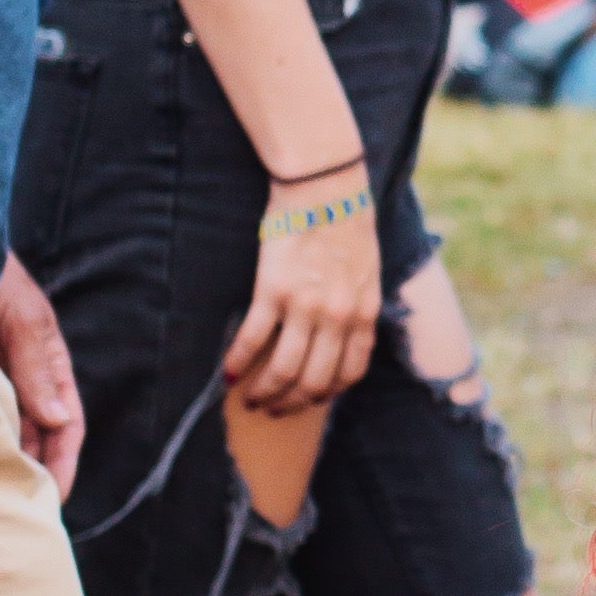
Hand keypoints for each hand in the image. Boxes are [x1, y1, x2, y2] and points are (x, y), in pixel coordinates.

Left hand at [0, 252, 83, 497]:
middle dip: (27, 478)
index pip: (65, 427)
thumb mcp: (21, 319)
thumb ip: (36, 368)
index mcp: (47, 366)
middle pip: (31, 441)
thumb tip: (59, 422)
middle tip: (15, 514)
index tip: (53, 499)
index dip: (63, 465)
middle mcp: (18, 381)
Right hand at [226, 188, 382, 417]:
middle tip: (272, 407)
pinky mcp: (273, 290)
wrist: (325, 188)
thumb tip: (343, 337)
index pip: (349, 373)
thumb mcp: (368, 273)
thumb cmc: (347, 225)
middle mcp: (338, 317)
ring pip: (283, 370)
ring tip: (249, 398)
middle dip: (291, 403)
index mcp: (364, 314)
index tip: (310, 398)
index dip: (327, 394)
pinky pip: (253, 338)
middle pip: (314, 381)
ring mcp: (305, 306)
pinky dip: (238, 360)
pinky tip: (228, 371)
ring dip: (264, 391)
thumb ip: (358, 307)